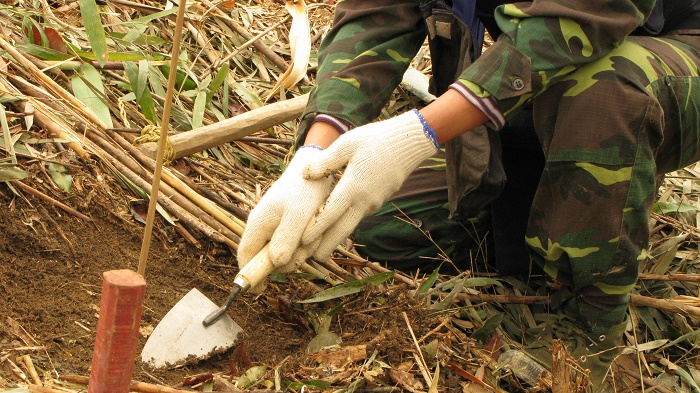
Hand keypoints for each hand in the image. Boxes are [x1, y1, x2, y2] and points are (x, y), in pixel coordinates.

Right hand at [238, 146, 332, 275]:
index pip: (245, 256)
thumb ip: (285, 240)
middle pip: (269, 260)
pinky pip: (296, 245)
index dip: (250, 275)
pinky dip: (307, 242)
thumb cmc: (304, 190)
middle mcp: (263, 228)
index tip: (260, 291)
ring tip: (314, 232)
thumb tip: (275, 264)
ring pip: (286, 253)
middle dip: (289, 259)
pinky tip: (316, 230)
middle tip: (306, 246)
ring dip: (302, 250)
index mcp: (257, 224)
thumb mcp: (297, 216)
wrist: (317, 169)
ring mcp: (275, 227)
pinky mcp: (288, 226)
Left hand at [301, 109, 438, 260]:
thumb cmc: (376, 139)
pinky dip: (346, 225)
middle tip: (313, 260)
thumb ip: (326, 161)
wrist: (410, 142)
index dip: (315, 229)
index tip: (302, 241)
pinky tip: (338, 228)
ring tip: (322, 250)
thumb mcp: (347, 144)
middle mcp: (364, 199)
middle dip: (327, 245)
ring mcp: (373, 202)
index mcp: (353, 186)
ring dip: (336, 237)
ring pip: (351, 224)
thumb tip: (305, 174)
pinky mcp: (378, 200)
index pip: (330, 213)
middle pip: (342, 228)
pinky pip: (359, 216)